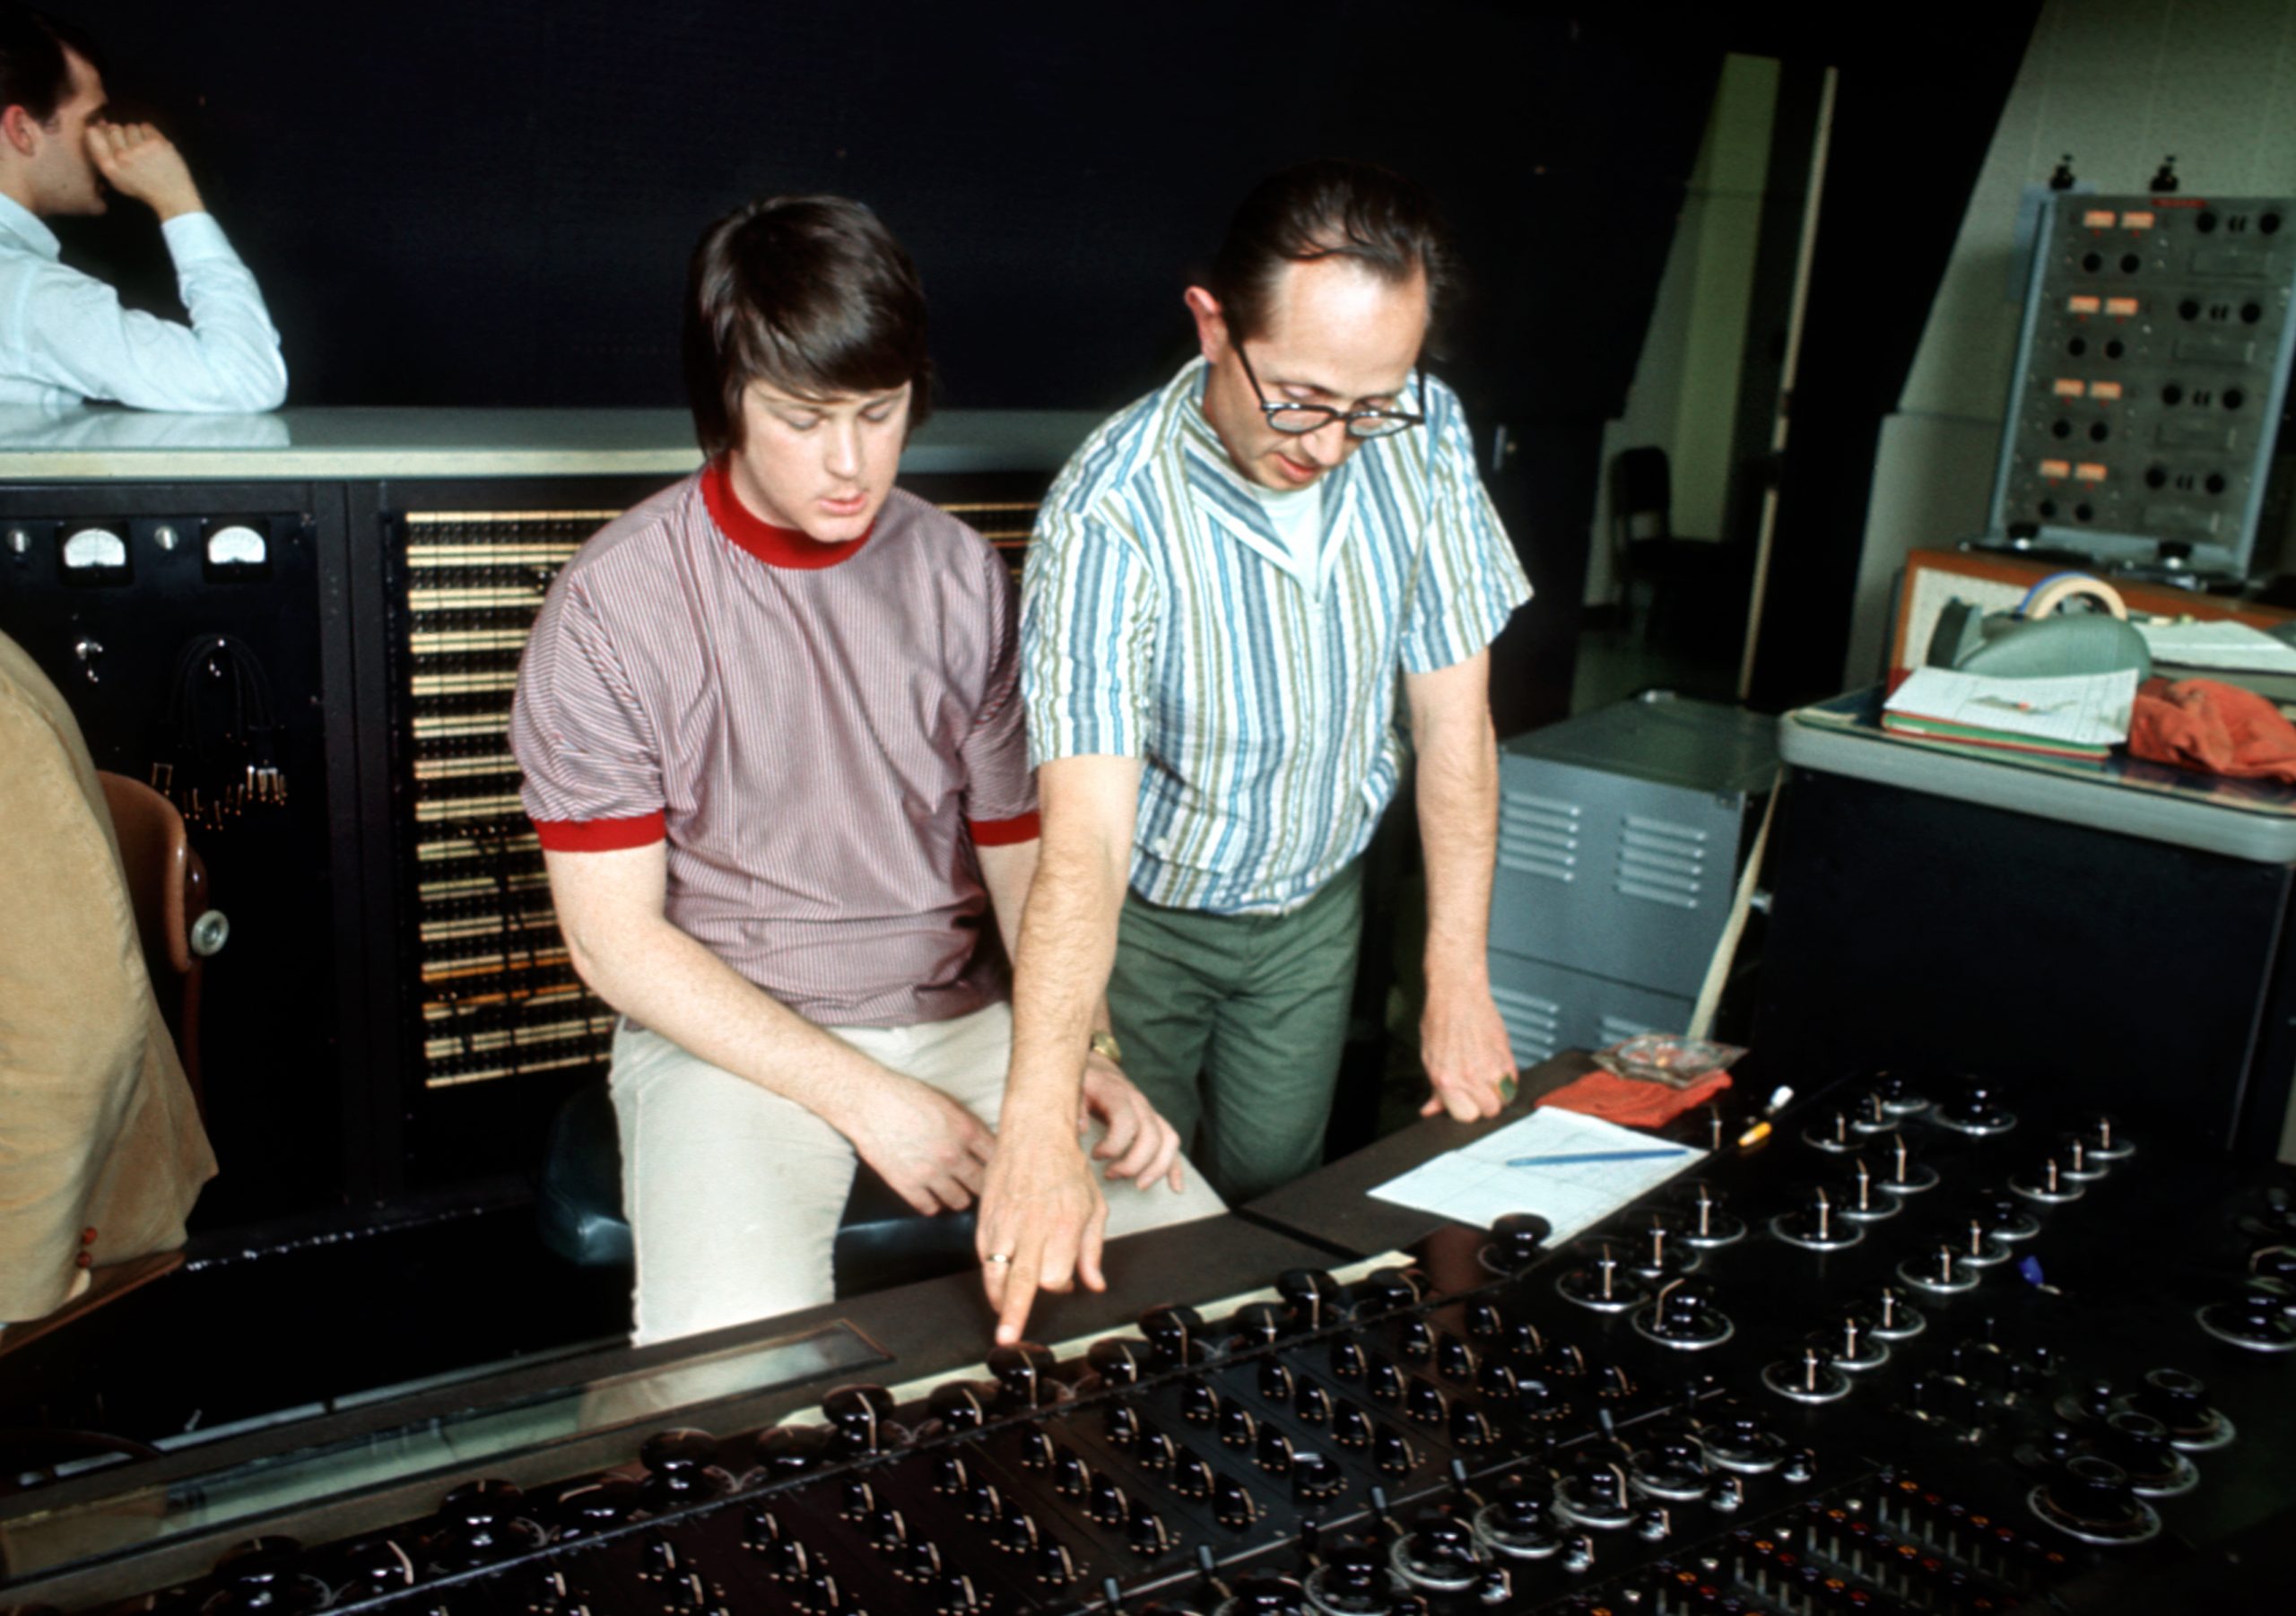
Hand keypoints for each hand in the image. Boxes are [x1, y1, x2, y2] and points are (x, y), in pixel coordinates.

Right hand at [84, 121, 203, 221]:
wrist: (173, 196)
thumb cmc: (143, 187)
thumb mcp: (116, 179)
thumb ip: (103, 155)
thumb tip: (94, 127)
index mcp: (109, 166)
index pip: (93, 135)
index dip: (100, 130)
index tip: (108, 134)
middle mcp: (121, 157)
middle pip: (113, 128)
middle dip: (121, 134)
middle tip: (132, 146)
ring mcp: (140, 149)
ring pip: (130, 126)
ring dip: (136, 134)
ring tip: (144, 148)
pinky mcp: (156, 143)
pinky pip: (146, 126)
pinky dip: (149, 133)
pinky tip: (153, 145)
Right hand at [839, 1073, 996, 1215]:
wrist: (868, 1102)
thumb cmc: (906, 1095)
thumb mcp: (947, 1102)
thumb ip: (968, 1124)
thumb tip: (985, 1143)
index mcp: (965, 1130)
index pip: (997, 1157)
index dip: (998, 1164)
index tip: (995, 1169)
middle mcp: (952, 1155)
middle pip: (982, 1184)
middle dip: (983, 1185)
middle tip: (978, 1185)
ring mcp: (930, 1172)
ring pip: (959, 1201)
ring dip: (959, 1197)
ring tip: (955, 1191)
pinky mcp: (906, 1184)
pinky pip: (929, 1208)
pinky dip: (932, 1204)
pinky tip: (931, 1196)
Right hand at [976, 1116, 1107, 1345]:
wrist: (1034, 1132)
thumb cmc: (1067, 1167)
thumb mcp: (1094, 1207)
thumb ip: (1092, 1250)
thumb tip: (1094, 1285)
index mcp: (1064, 1225)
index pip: (1056, 1277)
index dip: (1060, 1285)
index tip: (1065, 1281)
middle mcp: (1033, 1227)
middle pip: (1021, 1281)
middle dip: (1013, 1314)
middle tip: (1006, 1339)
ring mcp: (1005, 1222)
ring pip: (995, 1271)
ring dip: (997, 1297)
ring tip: (1001, 1315)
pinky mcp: (986, 1217)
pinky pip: (983, 1254)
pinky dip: (989, 1271)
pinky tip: (997, 1280)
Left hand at [1077, 1054, 1185, 1191]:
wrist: (1097, 1069)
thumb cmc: (1083, 1083)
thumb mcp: (1073, 1088)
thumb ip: (1075, 1107)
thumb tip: (1081, 1129)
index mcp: (1118, 1094)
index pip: (1127, 1123)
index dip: (1112, 1146)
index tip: (1095, 1155)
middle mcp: (1140, 1103)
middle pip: (1151, 1136)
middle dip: (1134, 1163)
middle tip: (1110, 1175)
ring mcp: (1151, 1113)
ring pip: (1168, 1140)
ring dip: (1157, 1168)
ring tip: (1138, 1186)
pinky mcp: (1155, 1122)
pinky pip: (1172, 1144)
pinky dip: (1175, 1167)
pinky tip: (1175, 1187)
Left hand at [1418, 980, 1516, 1121]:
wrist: (1458, 994)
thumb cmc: (1440, 1019)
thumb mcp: (1428, 1057)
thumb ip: (1434, 1089)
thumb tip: (1431, 1110)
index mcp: (1447, 1079)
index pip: (1465, 1116)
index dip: (1464, 1112)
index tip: (1462, 1105)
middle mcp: (1471, 1076)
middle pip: (1488, 1111)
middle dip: (1482, 1105)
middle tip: (1475, 1093)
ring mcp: (1492, 1067)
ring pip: (1504, 1099)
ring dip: (1497, 1094)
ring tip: (1485, 1081)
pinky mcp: (1507, 1056)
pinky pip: (1514, 1081)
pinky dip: (1507, 1080)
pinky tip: (1494, 1068)